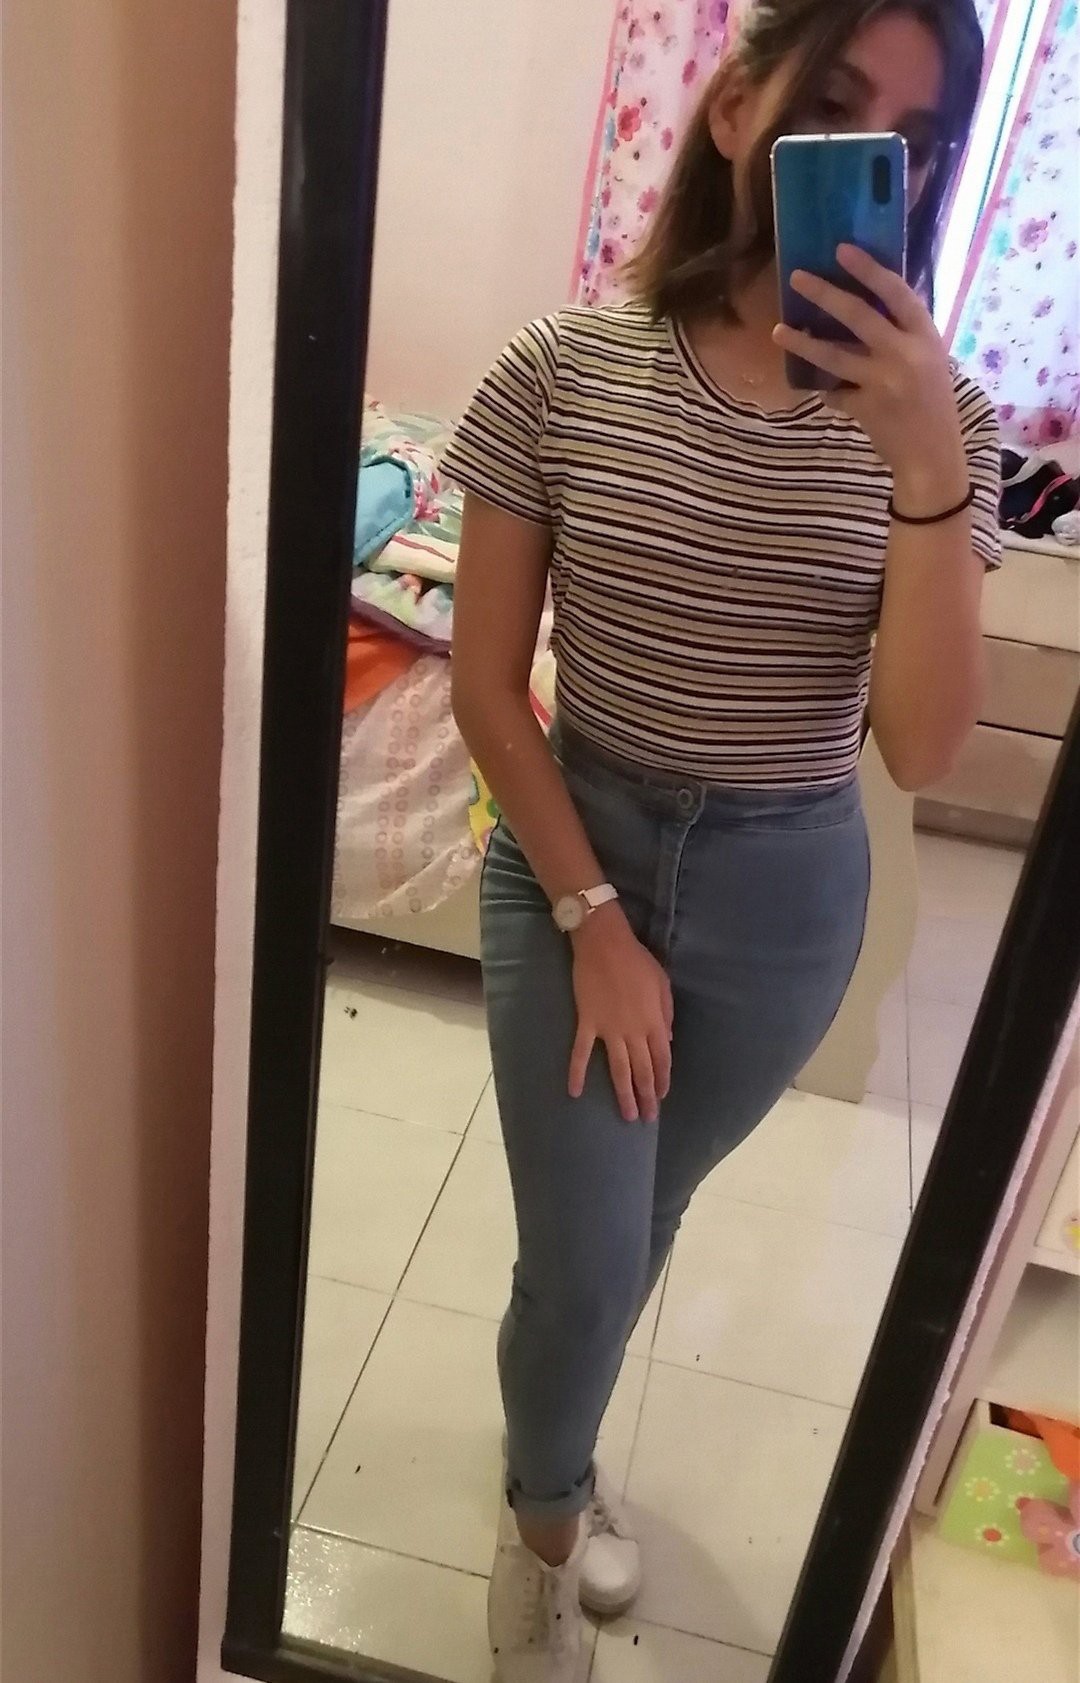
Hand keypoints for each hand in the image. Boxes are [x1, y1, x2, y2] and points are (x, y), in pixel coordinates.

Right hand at [568, 904, 673, 1122]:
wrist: (605, 944)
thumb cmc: (637, 960)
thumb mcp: (663, 984)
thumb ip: (666, 1014)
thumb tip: (668, 1041)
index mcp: (654, 1022)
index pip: (662, 1060)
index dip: (662, 1080)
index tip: (661, 1097)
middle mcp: (634, 1032)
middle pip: (643, 1071)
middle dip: (646, 1097)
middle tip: (647, 1118)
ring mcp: (609, 1030)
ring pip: (618, 1069)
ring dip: (623, 1094)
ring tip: (626, 1116)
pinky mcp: (587, 1024)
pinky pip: (580, 1053)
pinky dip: (577, 1073)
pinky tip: (574, 1092)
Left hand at [773, 245, 967, 509]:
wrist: (932, 455)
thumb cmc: (932, 402)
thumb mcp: (930, 359)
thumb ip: (904, 334)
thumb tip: (868, 300)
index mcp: (925, 337)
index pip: (896, 293)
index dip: (869, 270)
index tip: (842, 250)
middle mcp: (905, 355)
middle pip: (857, 315)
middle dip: (824, 294)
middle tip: (796, 277)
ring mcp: (884, 382)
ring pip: (834, 355)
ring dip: (802, 343)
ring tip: (778, 330)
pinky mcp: (865, 408)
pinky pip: (834, 392)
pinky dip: (825, 389)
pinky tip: (815, 386)